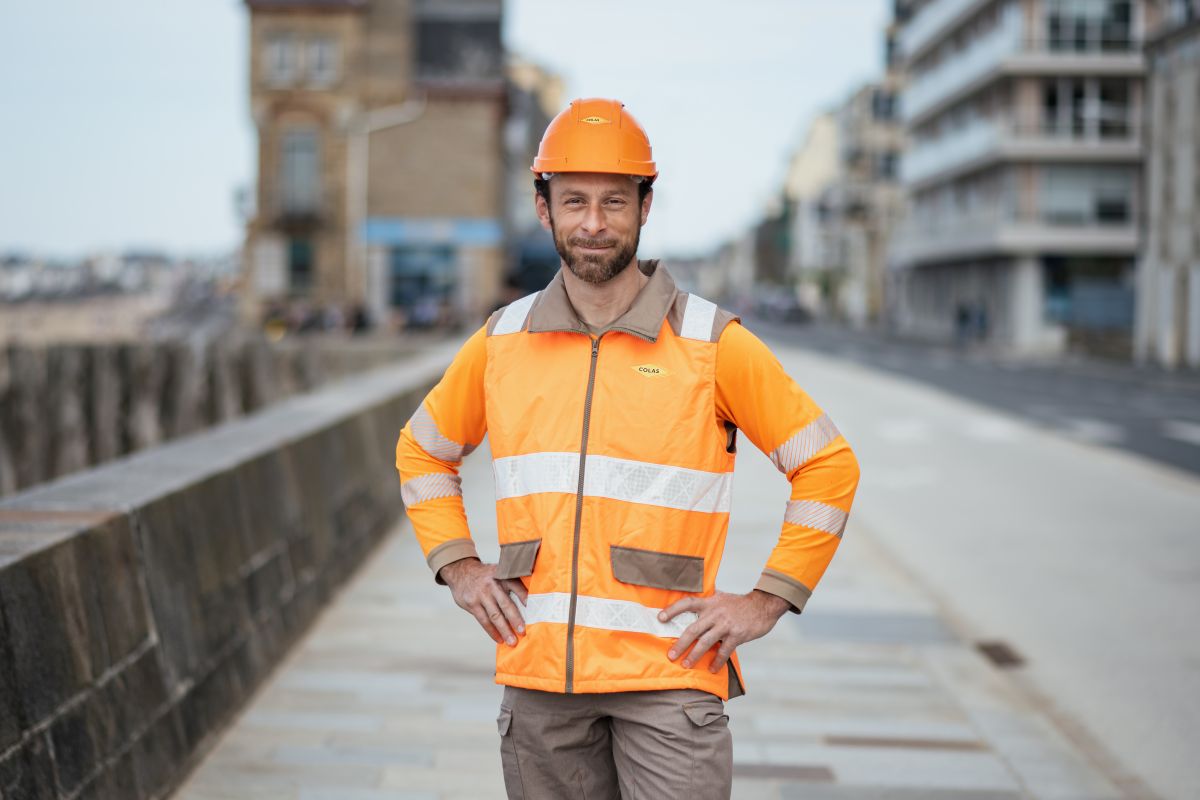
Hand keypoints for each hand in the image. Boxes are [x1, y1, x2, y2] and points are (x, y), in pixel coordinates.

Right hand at [439, 558, 528, 646]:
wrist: (461, 571)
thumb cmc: (486, 576)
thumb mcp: (499, 571)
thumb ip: (513, 582)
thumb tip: (531, 598)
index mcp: (502, 576)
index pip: (517, 587)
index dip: (526, 599)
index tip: (535, 610)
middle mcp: (492, 585)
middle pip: (506, 604)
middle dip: (515, 619)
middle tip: (523, 632)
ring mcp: (481, 595)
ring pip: (494, 615)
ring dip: (504, 630)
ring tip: (512, 642)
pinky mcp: (472, 604)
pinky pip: (483, 620)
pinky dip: (492, 631)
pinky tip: (499, 639)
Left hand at [658, 590, 790, 671]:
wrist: (763, 605)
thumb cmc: (740, 604)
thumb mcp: (722, 598)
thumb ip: (708, 603)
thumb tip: (692, 608)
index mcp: (710, 602)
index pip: (687, 603)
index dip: (672, 610)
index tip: (660, 618)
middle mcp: (715, 612)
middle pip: (693, 629)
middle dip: (680, 643)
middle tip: (670, 655)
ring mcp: (726, 624)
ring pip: (706, 642)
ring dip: (694, 655)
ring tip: (686, 664)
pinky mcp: (737, 635)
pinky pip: (724, 651)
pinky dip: (717, 661)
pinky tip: (712, 669)